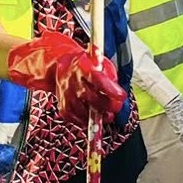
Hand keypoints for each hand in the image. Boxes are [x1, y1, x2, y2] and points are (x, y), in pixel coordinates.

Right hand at [7, 31, 124, 123]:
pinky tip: (92, 117)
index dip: (110, 89)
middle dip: (107, 105)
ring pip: (82, 110)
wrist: (60, 64)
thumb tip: (117, 91)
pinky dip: (84, 120)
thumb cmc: (85, 63)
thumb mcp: (100, 61)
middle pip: (90, 97)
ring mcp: (65, 92)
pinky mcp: (61, 104)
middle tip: (116, 107)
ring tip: (107, 115)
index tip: (121, 96)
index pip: (97, 78)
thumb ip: (109, 74)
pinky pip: (72, 117)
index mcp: (83, 65)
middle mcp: (72, 79)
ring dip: (97, 116)